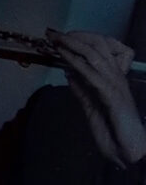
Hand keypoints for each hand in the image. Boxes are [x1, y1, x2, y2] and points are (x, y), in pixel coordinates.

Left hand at [52, 30, 145, 166]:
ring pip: (95, 54)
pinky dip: (76, 62)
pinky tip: (63, 57)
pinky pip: (92, 74)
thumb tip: (68, 75)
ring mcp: (115, 84)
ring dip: (72, 44)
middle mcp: (116, 76)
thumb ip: (81, 90)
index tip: (62, 37)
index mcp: (113, 78)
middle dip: (75, 35)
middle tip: (54, 34)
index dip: (83, 38)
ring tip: (55, 39)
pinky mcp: (111, 95)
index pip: (104, 47)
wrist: (130, 150)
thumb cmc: (114, 130)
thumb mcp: (91, 106)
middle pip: (100, 44)